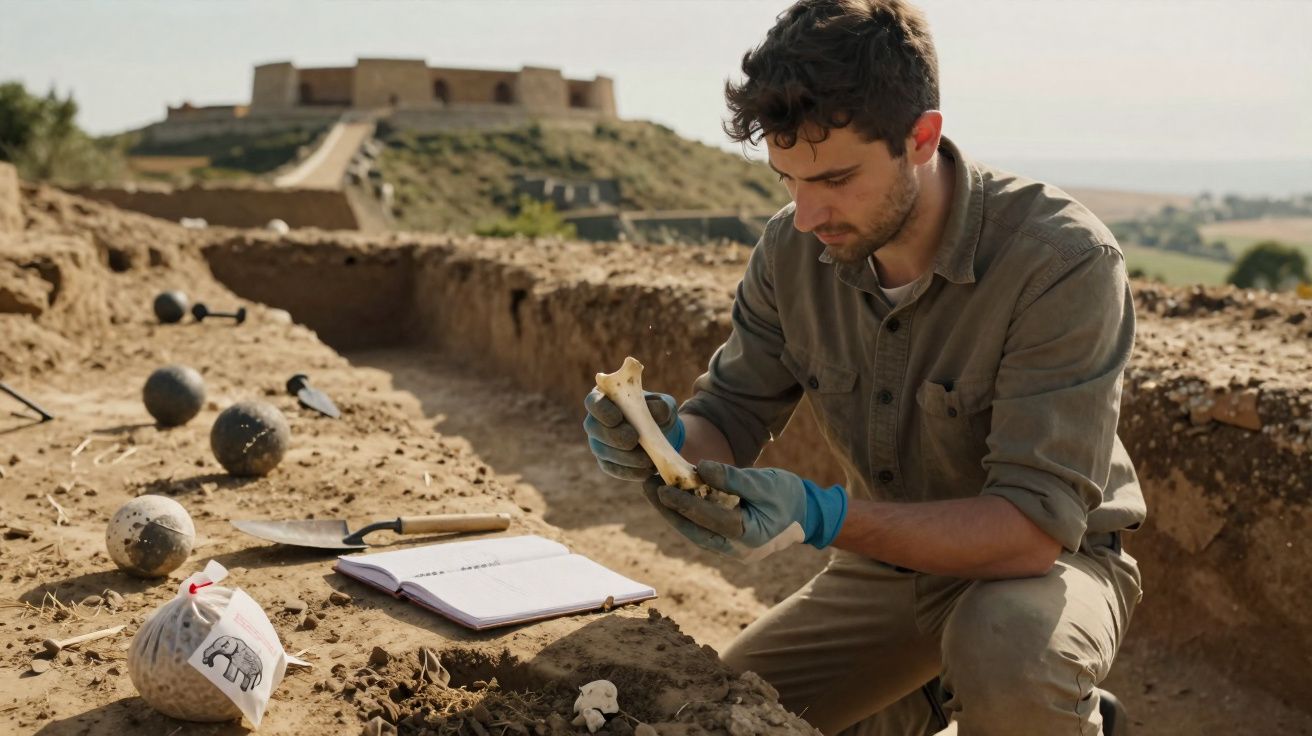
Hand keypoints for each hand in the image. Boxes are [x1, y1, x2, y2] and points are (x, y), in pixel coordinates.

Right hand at [583, 388, 684, 481]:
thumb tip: (655, 414)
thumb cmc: (657, 410)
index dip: (602, 410)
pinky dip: (630, 471)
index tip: (618, 418)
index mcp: (605, 398)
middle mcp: (596, 421)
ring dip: (624, 457)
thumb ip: (661, 406)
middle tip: (633, 439)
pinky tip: (646, 471)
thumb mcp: (663, 404)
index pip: (594, 402)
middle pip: (594, 428)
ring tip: (647, 459)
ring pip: (603, 451)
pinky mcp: (607, 462)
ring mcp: (598, 442)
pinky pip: (613, 469)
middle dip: (613, 435)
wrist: (661, 431)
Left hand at [642, 459, 847, 560]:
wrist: (807, 515)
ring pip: (694, 532)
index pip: (710, 519)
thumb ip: (733, 478)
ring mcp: (731, 550)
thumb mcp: (765, 482)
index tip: (661, 489)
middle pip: (694, 530)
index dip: (684, 504)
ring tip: (653, 489)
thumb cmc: (789, 495)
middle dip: (669, 510)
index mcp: (749, 536)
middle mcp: (736, 549)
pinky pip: (701, 529)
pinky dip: (686, 514)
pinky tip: (670, 497)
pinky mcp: (727, 543)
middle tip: (647, 486)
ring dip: (673, 512)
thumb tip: (699, 469)